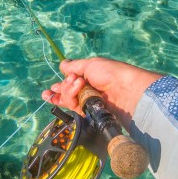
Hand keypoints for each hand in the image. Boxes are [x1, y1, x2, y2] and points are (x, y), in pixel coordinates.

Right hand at [41, 57, 163, 127]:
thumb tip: (62, 65)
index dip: (59, 88)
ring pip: (68, 101)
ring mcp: (88, 103)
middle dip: (62, 90)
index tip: (51, 90)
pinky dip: (73, 100)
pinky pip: (75, 108)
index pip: (69, 84)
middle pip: (65, 94)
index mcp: (88, 78)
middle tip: (67, 85)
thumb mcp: (90, 65)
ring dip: (68, 92)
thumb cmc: (110, 73)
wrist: (126, 90)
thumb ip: (74, 67)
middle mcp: (86, 91)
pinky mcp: (90, 113)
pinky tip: (75, 95)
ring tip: (79, 84)